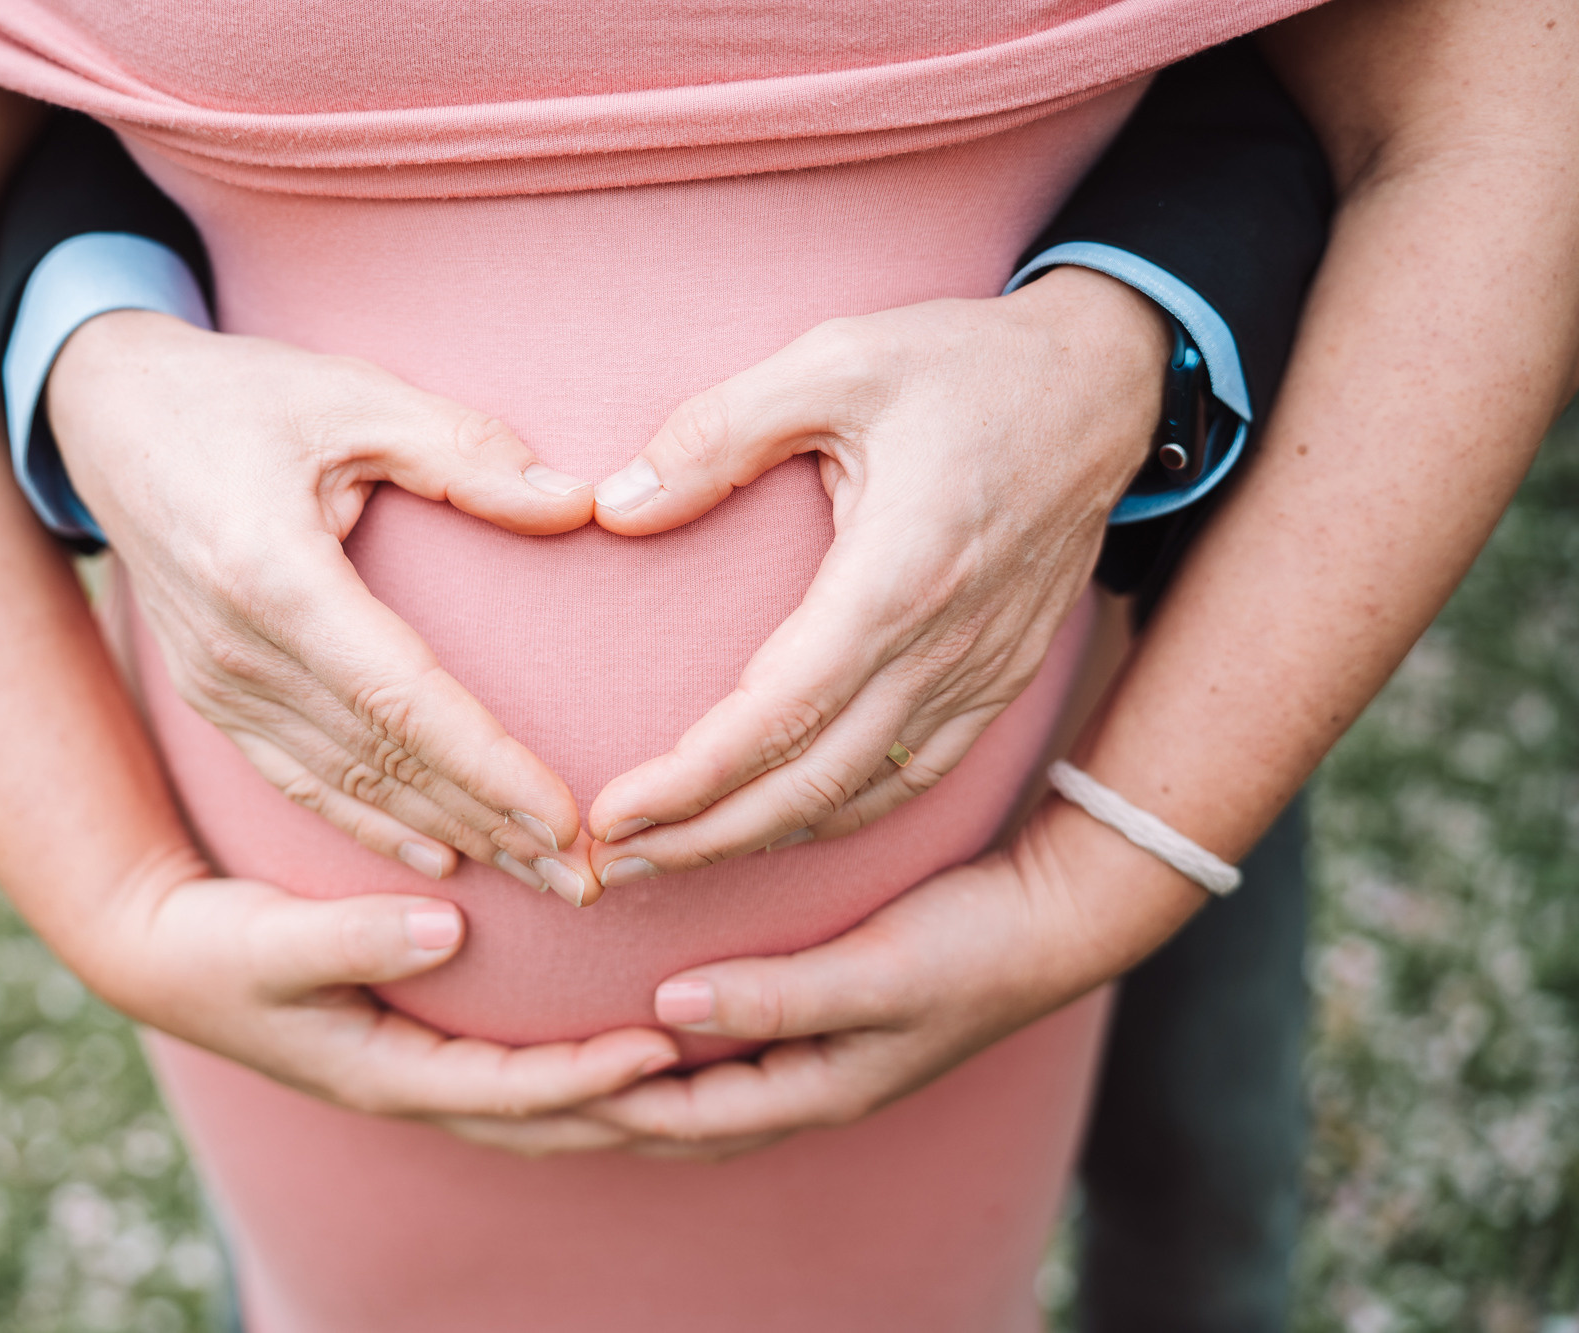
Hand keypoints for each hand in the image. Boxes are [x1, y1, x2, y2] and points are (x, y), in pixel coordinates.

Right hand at [49, 311, 604, 903]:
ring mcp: (218, 685)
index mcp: (274, 577)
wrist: (109, 414)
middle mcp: (239, 652)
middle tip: (584, 879)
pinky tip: (440, 860)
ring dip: (448, 837)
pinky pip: (299, 781)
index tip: (564, 820)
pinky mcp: (212, 698)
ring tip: (538, 879)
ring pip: (348, 785)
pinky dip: (372, 826)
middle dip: (491, 827)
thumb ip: (467, 452)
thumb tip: (578, 505)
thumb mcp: (355, 396)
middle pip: (384, 762)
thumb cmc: (243, 396)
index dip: (487, 767)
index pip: (403, 700)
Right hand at [84, 844, 679, 1155]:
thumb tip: (448, 928)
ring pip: (540, 1110)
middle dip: (628, 1114)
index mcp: (384, 1072)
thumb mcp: (271, 941)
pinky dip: (582, 1074)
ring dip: (618, 1105)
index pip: (508, 1092)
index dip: (585, 1076)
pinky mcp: (424, 1045)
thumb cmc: (216, 948)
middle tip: (721, 1090)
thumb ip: (353, 937)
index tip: (661, 1050)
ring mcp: (420, 1071)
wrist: (167, 955)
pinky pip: (522, 1077)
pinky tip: (634, 1047)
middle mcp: (413, 1084)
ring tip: (704, 1080)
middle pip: (544, 1123)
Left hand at [579, 797, 1203, 1159]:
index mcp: (816, 1089)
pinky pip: (716, 1053)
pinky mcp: (814, 1020)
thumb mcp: (876, 970)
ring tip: (545, 1064)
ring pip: (690, 1092)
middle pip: (673, 1122)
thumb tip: (665, 1007)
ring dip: (621, 1085)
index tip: (522, 1076)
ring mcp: (811, 1058)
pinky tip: (629, 1012)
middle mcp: (805, 1085)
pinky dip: (662, 1047)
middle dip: (593, 1114)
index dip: (601, 1098)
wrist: (1054, 917)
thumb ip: (776, 992)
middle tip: (508, 1092)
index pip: (679, 1116)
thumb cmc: (973, 945)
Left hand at [584, 267, 1167, 881]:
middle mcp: (945, 647)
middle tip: (611, 866)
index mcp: (897, 576)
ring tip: (669, 858)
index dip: (687, 783)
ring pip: (861, 798)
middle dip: (702, 840)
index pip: (775, 717)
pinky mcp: (999, 680)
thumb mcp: (833, 361)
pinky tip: (776, 826)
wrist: (1105, 381)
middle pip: (810, 785)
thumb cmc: (963, 364)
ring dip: (760, 842)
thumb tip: (617, 506)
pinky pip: (912, 778)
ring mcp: (981, 674)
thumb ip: (717, 432)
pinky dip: (836, 817)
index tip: (611, 817)